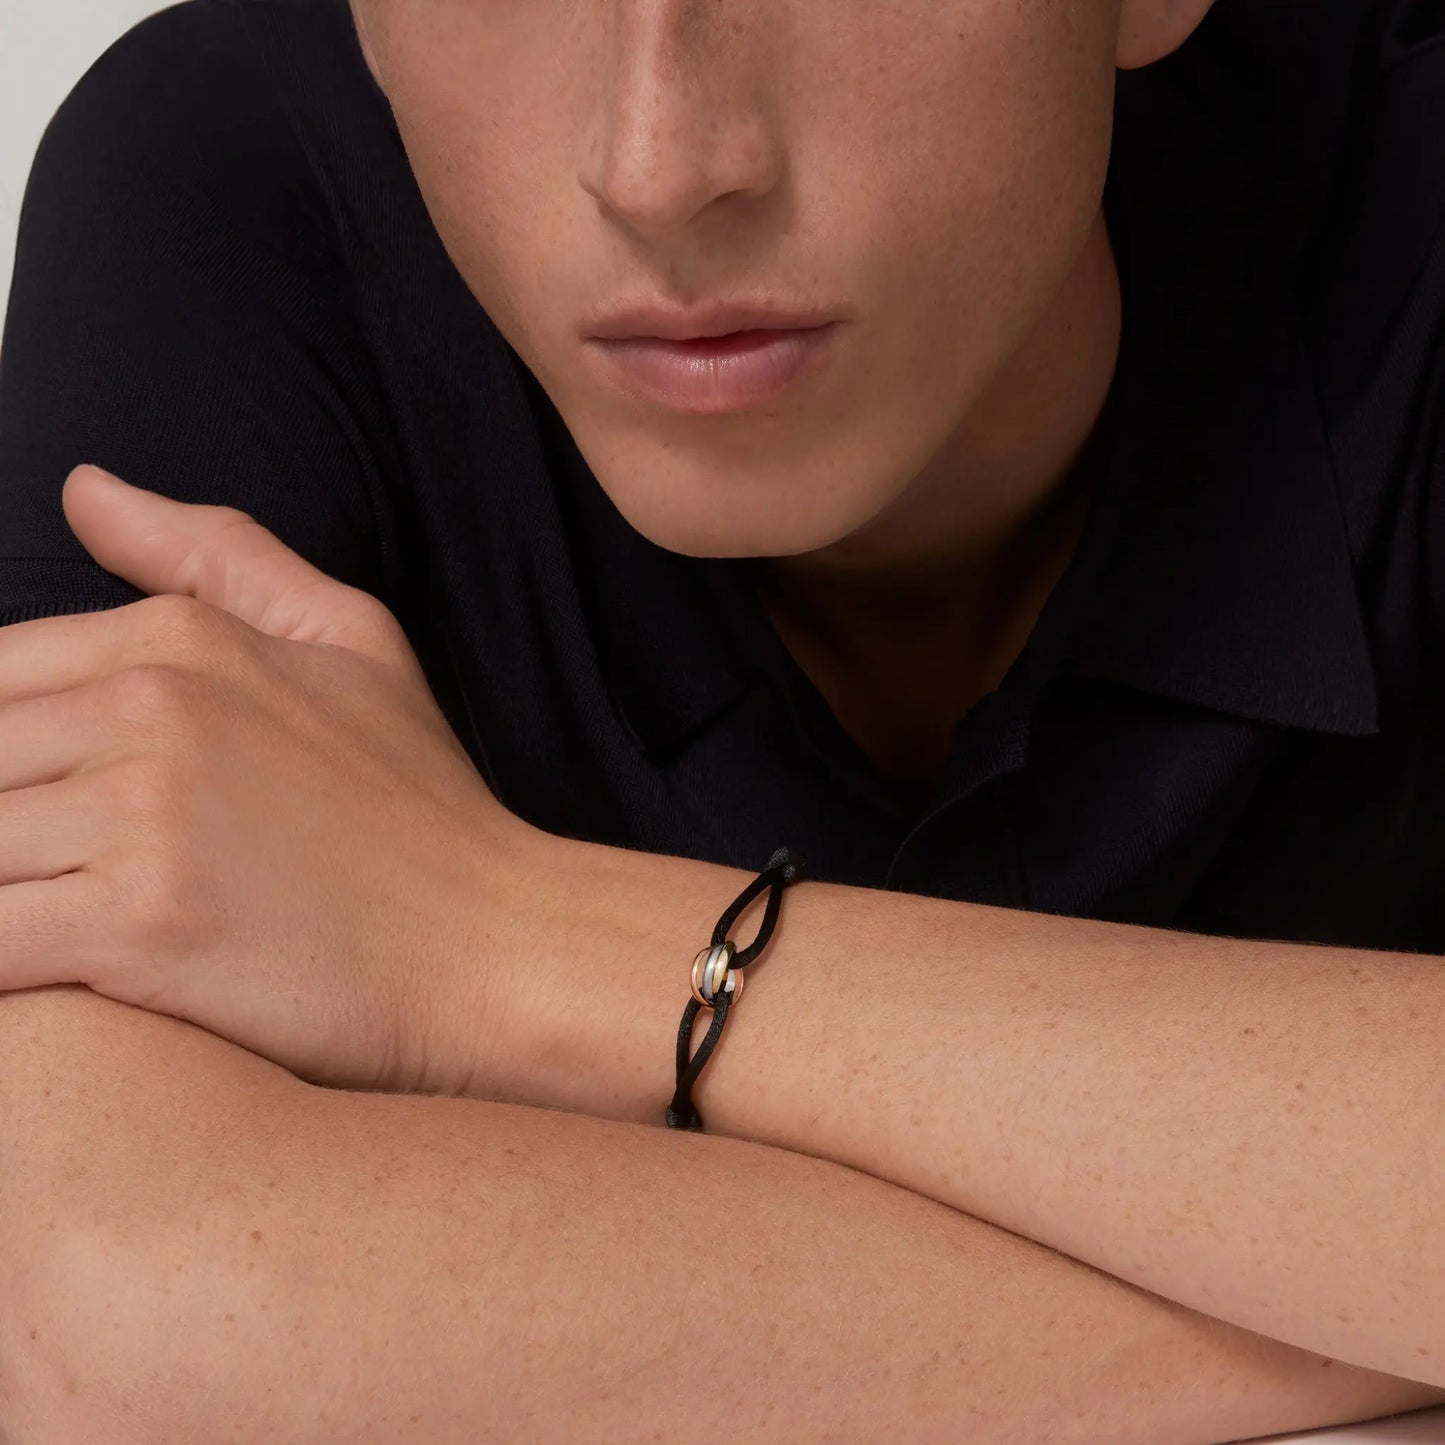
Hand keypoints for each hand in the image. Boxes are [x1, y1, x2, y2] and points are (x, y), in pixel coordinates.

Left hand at [0, 464, 526, 1093]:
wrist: (493, 943)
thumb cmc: (420, 809)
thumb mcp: (354, 642)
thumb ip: (217, 554)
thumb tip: (82, 489)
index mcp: (184, 641)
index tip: (44, 810)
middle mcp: (153, 710)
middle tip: (46, 863)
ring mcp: (146, 815)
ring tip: (42, 908)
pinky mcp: (140, 927)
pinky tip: (39, 977)